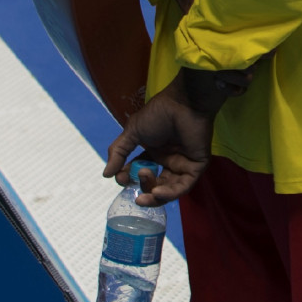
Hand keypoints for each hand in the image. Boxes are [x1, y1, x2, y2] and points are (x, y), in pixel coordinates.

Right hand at [102, 78, 213, 205]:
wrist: (182, 104)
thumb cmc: (158, 114)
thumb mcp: (132, 132)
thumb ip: (119, 152)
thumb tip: (106, 174)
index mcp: (154, 152)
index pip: (140, 173)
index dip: (129, 178)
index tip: (120, 178)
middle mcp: (168, 161)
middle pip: (155, 185)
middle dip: (141, 188)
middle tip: (131, 185)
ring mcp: (183, 165)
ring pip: (168, 190)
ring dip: (154, 196)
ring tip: (143, 196)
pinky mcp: (196, 167)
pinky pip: (183, 187)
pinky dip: (169, 193)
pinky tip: (156, 192)